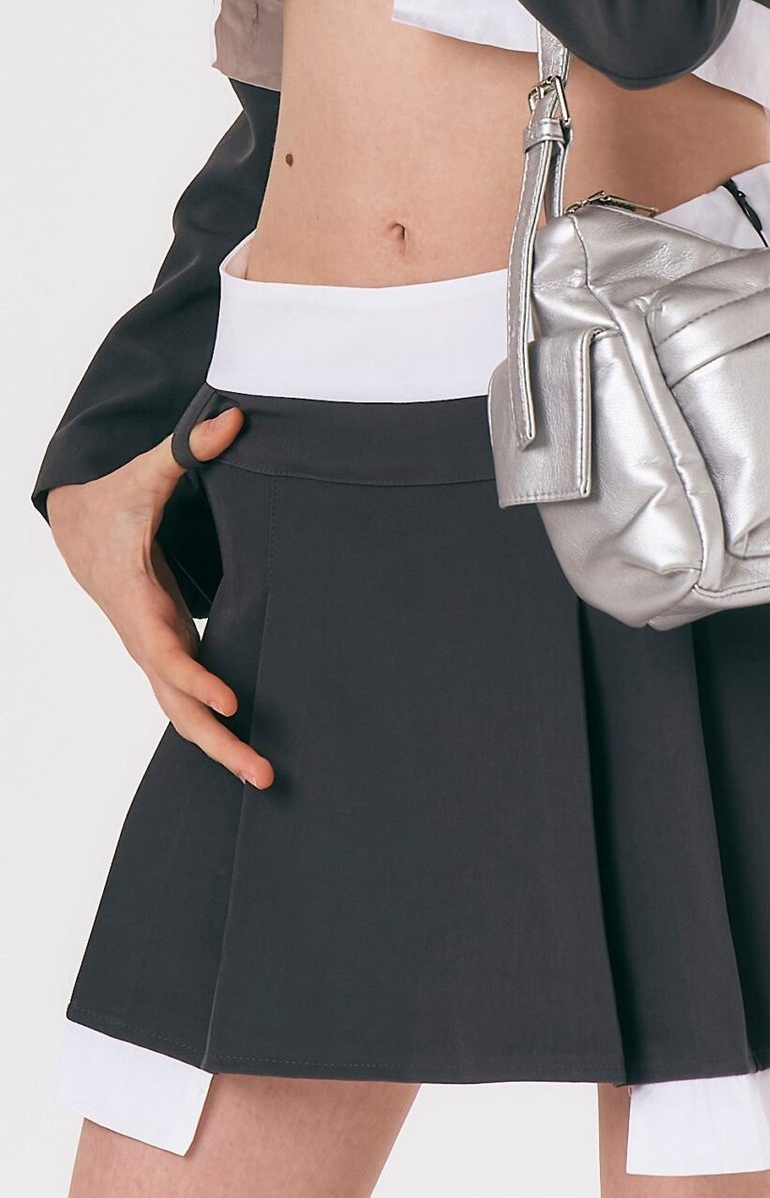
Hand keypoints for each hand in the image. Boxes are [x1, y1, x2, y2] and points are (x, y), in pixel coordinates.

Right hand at [45, 410, 274, 789]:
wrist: (78, 522)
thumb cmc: (114, 499)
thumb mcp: (146, 472)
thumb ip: (189, 449)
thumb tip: (234, 420)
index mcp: (135, 598)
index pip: (164, 649)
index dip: (196, 676)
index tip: (231, 699)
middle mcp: (142, 634)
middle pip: (174, 702)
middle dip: (216, 739)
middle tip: (262, 773)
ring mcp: (153, 647)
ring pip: (180, 709)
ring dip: (219, 745)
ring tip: (264, 777)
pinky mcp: (166, 647)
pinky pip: (187, 697)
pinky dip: (213, 725)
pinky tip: (248, 747)